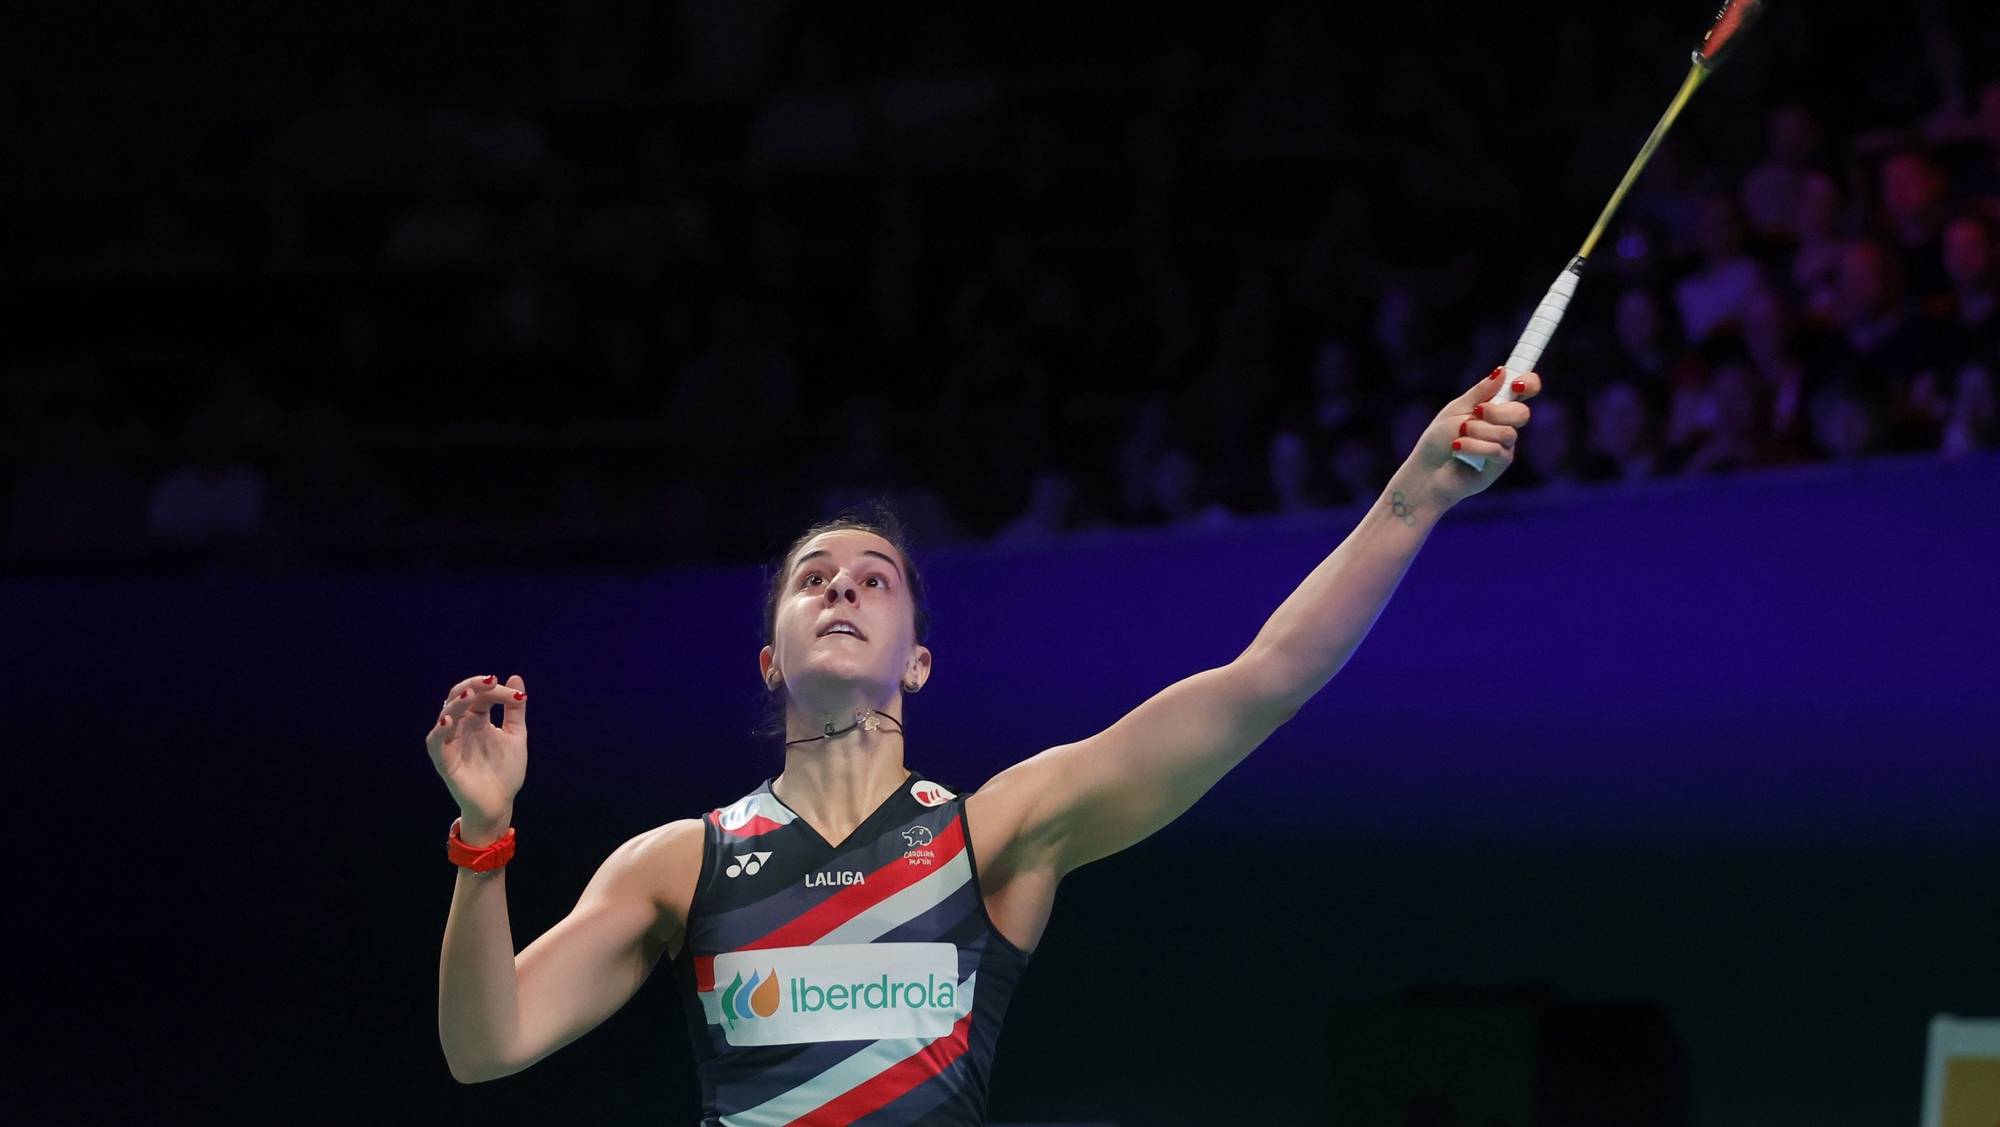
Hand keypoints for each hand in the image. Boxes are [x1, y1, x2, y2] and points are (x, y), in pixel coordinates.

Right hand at [425, 674, 527, 837]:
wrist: (499, 803)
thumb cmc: (505, 771)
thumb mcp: (515, 736)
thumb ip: (514, 709)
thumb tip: (516, 677)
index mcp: (478, 719)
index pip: (482, 695)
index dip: (497, 690)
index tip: (518, 697)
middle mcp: (462, 726)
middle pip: (459, 697)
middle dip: (473, 686)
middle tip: (489, 681)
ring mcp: (451, 742)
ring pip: (446, 715)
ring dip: (457, 703)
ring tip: (470, 695)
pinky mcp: (443, 760)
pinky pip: (435, 742)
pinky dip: (439, 731)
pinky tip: (449, 721)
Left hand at [1401, 368, 1540, 507]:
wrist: (1426, 471)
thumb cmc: (1438, 440)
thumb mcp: (1456, 409)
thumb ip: (1480, 392)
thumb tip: (1502, 371)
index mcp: (1496, 406)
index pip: (1525, 391)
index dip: (1529, 384)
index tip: (1517, 384)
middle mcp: (1504, 426)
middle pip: (1522, 413)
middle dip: (1498, 411)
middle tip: (1477, 412)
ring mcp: (1504, 447)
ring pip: (1507, 433)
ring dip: (1478, 430)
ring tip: (1459, 434)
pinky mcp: (1499, 465)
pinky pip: (1496, 450)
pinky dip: (1473, 446)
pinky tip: (1457, 448)